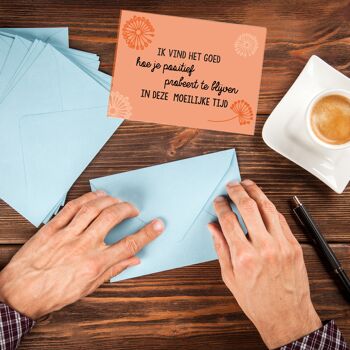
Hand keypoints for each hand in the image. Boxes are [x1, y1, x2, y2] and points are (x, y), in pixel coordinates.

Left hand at [0, 191, 163, 319]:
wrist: (20, 294)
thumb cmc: (53, 293)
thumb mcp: (88, 288)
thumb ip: (113, 270)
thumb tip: (132, 260)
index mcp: (95, 264)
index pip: (129, 245)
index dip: (147, 233)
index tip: (158, 224)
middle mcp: (83, 246)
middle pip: (113, 218)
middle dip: (128, 209)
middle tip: (133, 209)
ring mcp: (67, 235)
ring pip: (93, 208)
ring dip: (109, 200)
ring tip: (117, 200)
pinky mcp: (52, 228)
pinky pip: (72, 207)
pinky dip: (87, 198)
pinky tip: (95, 197)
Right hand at [208, 179, 321, 348]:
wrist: (285, 315)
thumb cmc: (256, 300)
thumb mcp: (230, 277)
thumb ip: (221, 248)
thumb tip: (213, 227)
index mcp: (243, 256)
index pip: (229, 220)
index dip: (222, 206)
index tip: (219, 201)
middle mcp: (263, 247)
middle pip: (248, 207)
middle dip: (237, 191)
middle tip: (232, 185)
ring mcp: (281, 245)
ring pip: (267, 208)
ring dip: (256, 192)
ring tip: (248, 185)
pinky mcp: (294, 245)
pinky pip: (281, 219)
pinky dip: (270, 207)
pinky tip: (263, 202)